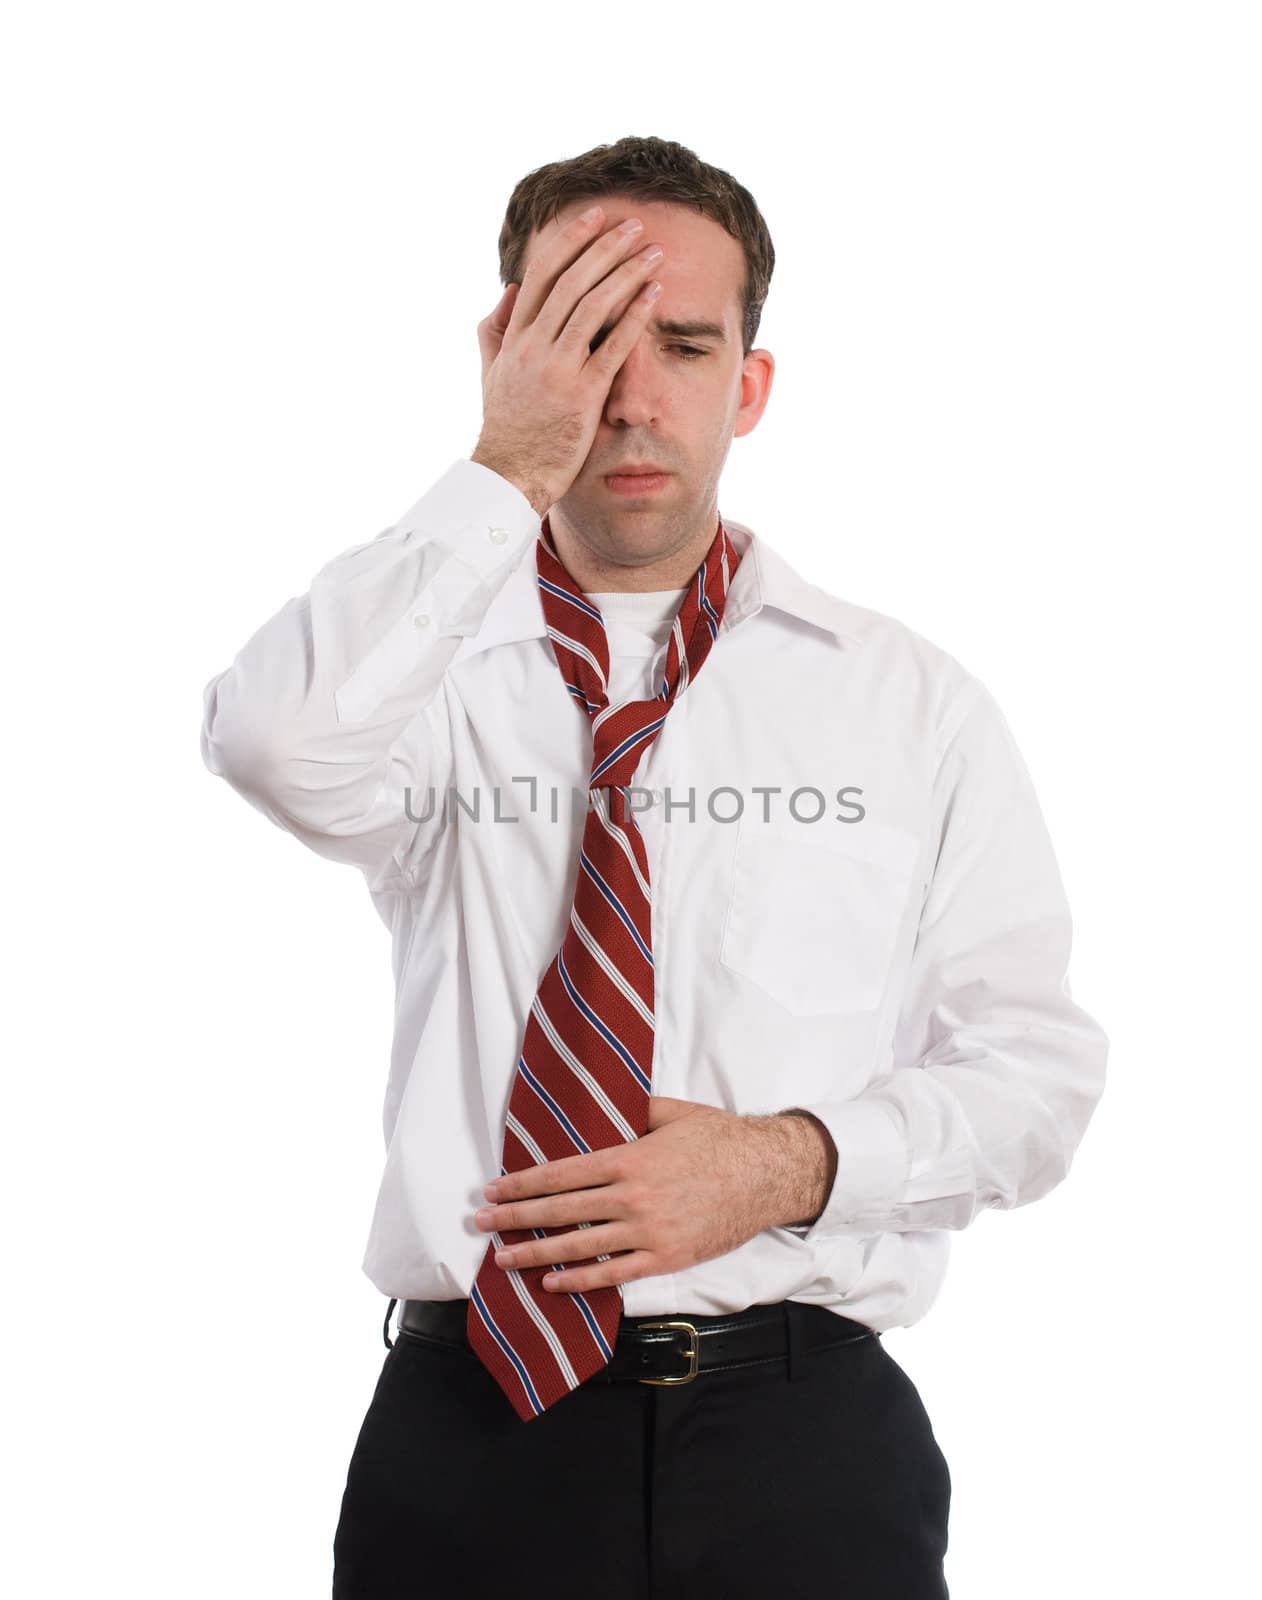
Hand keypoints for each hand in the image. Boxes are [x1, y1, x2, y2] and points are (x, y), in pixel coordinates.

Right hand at [471, 203, 665, 515]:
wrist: (511, 474)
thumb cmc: (507, 428)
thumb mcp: (491, 373)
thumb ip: (496, 329)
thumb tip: (509, 290)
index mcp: (514, 337)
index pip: (541, 274)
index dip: (570, 241)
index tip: (594, 217)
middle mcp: (534, 346)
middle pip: (571, 280)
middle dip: (605, 247)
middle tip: (635, 224)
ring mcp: (557, 369)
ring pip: (592, 306)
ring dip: (625, 273)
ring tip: (652, 252)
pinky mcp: (582, 395)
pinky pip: (612, 347)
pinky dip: (633, 316)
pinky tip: (653, 294)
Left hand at [472, 1095, 790, 1294]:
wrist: (765, 1175)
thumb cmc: (719, 1139)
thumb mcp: (671, 1112)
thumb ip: (631, 1109)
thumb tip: (601, 1100)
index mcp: (628, 1158)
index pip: (561, 1173)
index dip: (522, 1184)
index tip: (493, 1190)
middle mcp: (631, 1197)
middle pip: (560, 1211)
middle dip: (515, 1218)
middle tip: (482, 1224)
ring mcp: (647, 1232)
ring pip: (578, 1246)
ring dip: (535, 1253)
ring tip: (503, 1258)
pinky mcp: (665, 1258)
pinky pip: (613, 1274)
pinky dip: (579, 1280)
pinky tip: (552, 1283)